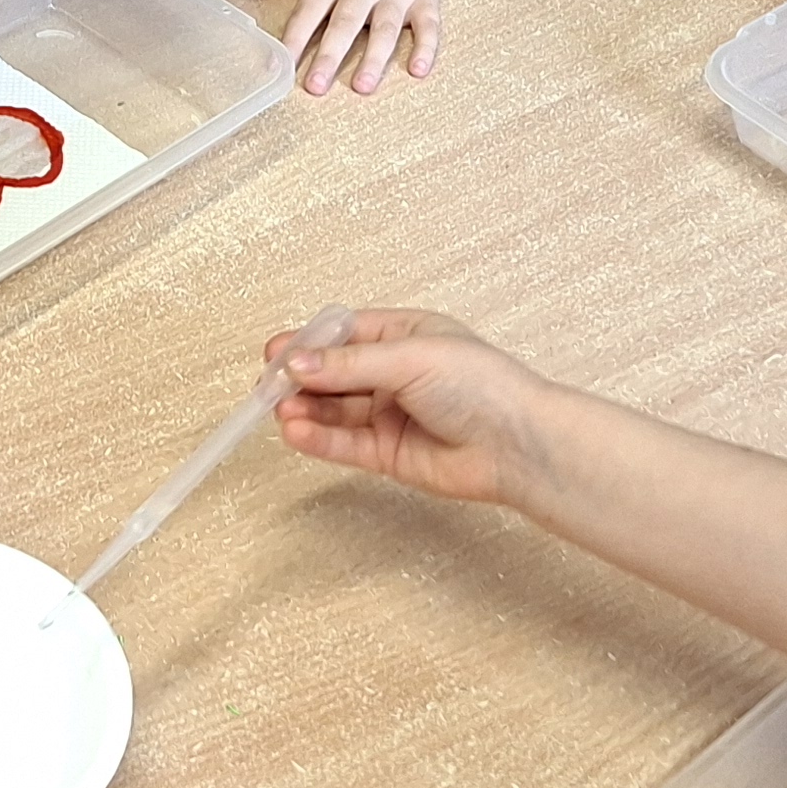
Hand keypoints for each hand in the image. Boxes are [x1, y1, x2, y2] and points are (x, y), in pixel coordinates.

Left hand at [242, 0, 443, 96]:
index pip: (310, 10)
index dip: (294, 37)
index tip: (282, 65)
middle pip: (346, 23)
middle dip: (330, 55)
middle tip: (316, 85)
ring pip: (386, 28)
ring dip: (376, 58)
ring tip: (362, 85)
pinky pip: (429, 23)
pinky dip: (427, 46)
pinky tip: (419, 70)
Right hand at [267, 309, 548, 508]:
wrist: (518, 445)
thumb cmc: (482, 386)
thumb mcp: (411, 358)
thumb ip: (350, 363)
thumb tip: (298, 363)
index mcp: (403, 335)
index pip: (341, 334)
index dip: (306, 343)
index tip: (275, 354)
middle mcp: (393, 373)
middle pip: (331, 373)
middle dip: (299, 380)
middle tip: (268, 389)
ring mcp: (389, 414)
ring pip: (333, 410)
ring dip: (305, 410)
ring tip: (283, 413)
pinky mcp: (387, 453)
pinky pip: (343, 443)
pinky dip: (318, 438)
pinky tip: (296, 432)